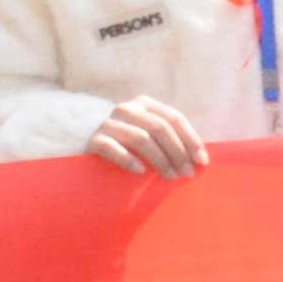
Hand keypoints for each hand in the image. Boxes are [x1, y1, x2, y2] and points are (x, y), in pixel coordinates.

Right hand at [86, 97, 211, 175]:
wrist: (79, 143)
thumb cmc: (125, 144)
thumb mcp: (147, 134)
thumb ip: (168, 139)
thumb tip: (200, 160)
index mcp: (145, 104)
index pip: (174, 118)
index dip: (191, 140)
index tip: (202, 161)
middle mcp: (127, 109)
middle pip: (160, 128)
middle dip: (179, 152)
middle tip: (188, 174)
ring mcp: (109, 123)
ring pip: (141, 138)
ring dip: (160, 159)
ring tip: (170, 176)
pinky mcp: (93, 140)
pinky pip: (113, 149)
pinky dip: (129, 160)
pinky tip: (140, 172)